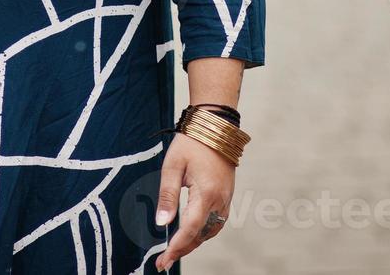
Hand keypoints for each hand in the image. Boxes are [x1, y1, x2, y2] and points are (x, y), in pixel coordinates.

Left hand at [154, 132, 234, 270]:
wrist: (215, 127)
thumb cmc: (192, 143)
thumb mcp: (172, 166)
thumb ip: (167, 196)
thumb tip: (162, 223)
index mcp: (206, 194)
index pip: (189, 230)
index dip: (175, 248)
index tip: (162, 260)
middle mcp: (220, 200)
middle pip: (201, 235)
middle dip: (183, 250)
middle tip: (163, 261)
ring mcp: (226, 199)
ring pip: (210, 231)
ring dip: (193, 243)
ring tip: (174, 250)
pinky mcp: (227, 196)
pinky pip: (216, 222)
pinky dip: (203, 232)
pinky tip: (191, 233)